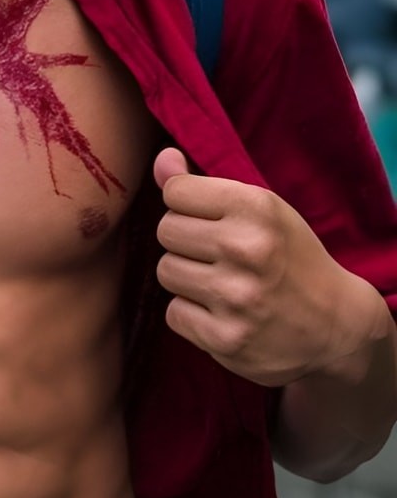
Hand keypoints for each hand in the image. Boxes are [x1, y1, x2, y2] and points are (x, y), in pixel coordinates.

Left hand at [152, 148, 371, 387]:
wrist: (335, 327)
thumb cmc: (290, 259)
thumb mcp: (263, 211)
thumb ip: (204, 185)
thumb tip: (161, 159)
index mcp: (257, 209)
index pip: (176, 192)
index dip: (188, 205)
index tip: (212, 219)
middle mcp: (245, 249)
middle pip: (166, 230)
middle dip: (186, 241)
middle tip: (218, 254)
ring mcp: (235, 297)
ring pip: (166, 271)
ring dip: (187, 277)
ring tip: (221, 283)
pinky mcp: (225, 338)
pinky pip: (174, 313)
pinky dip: (193, 314)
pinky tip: (223, 313)